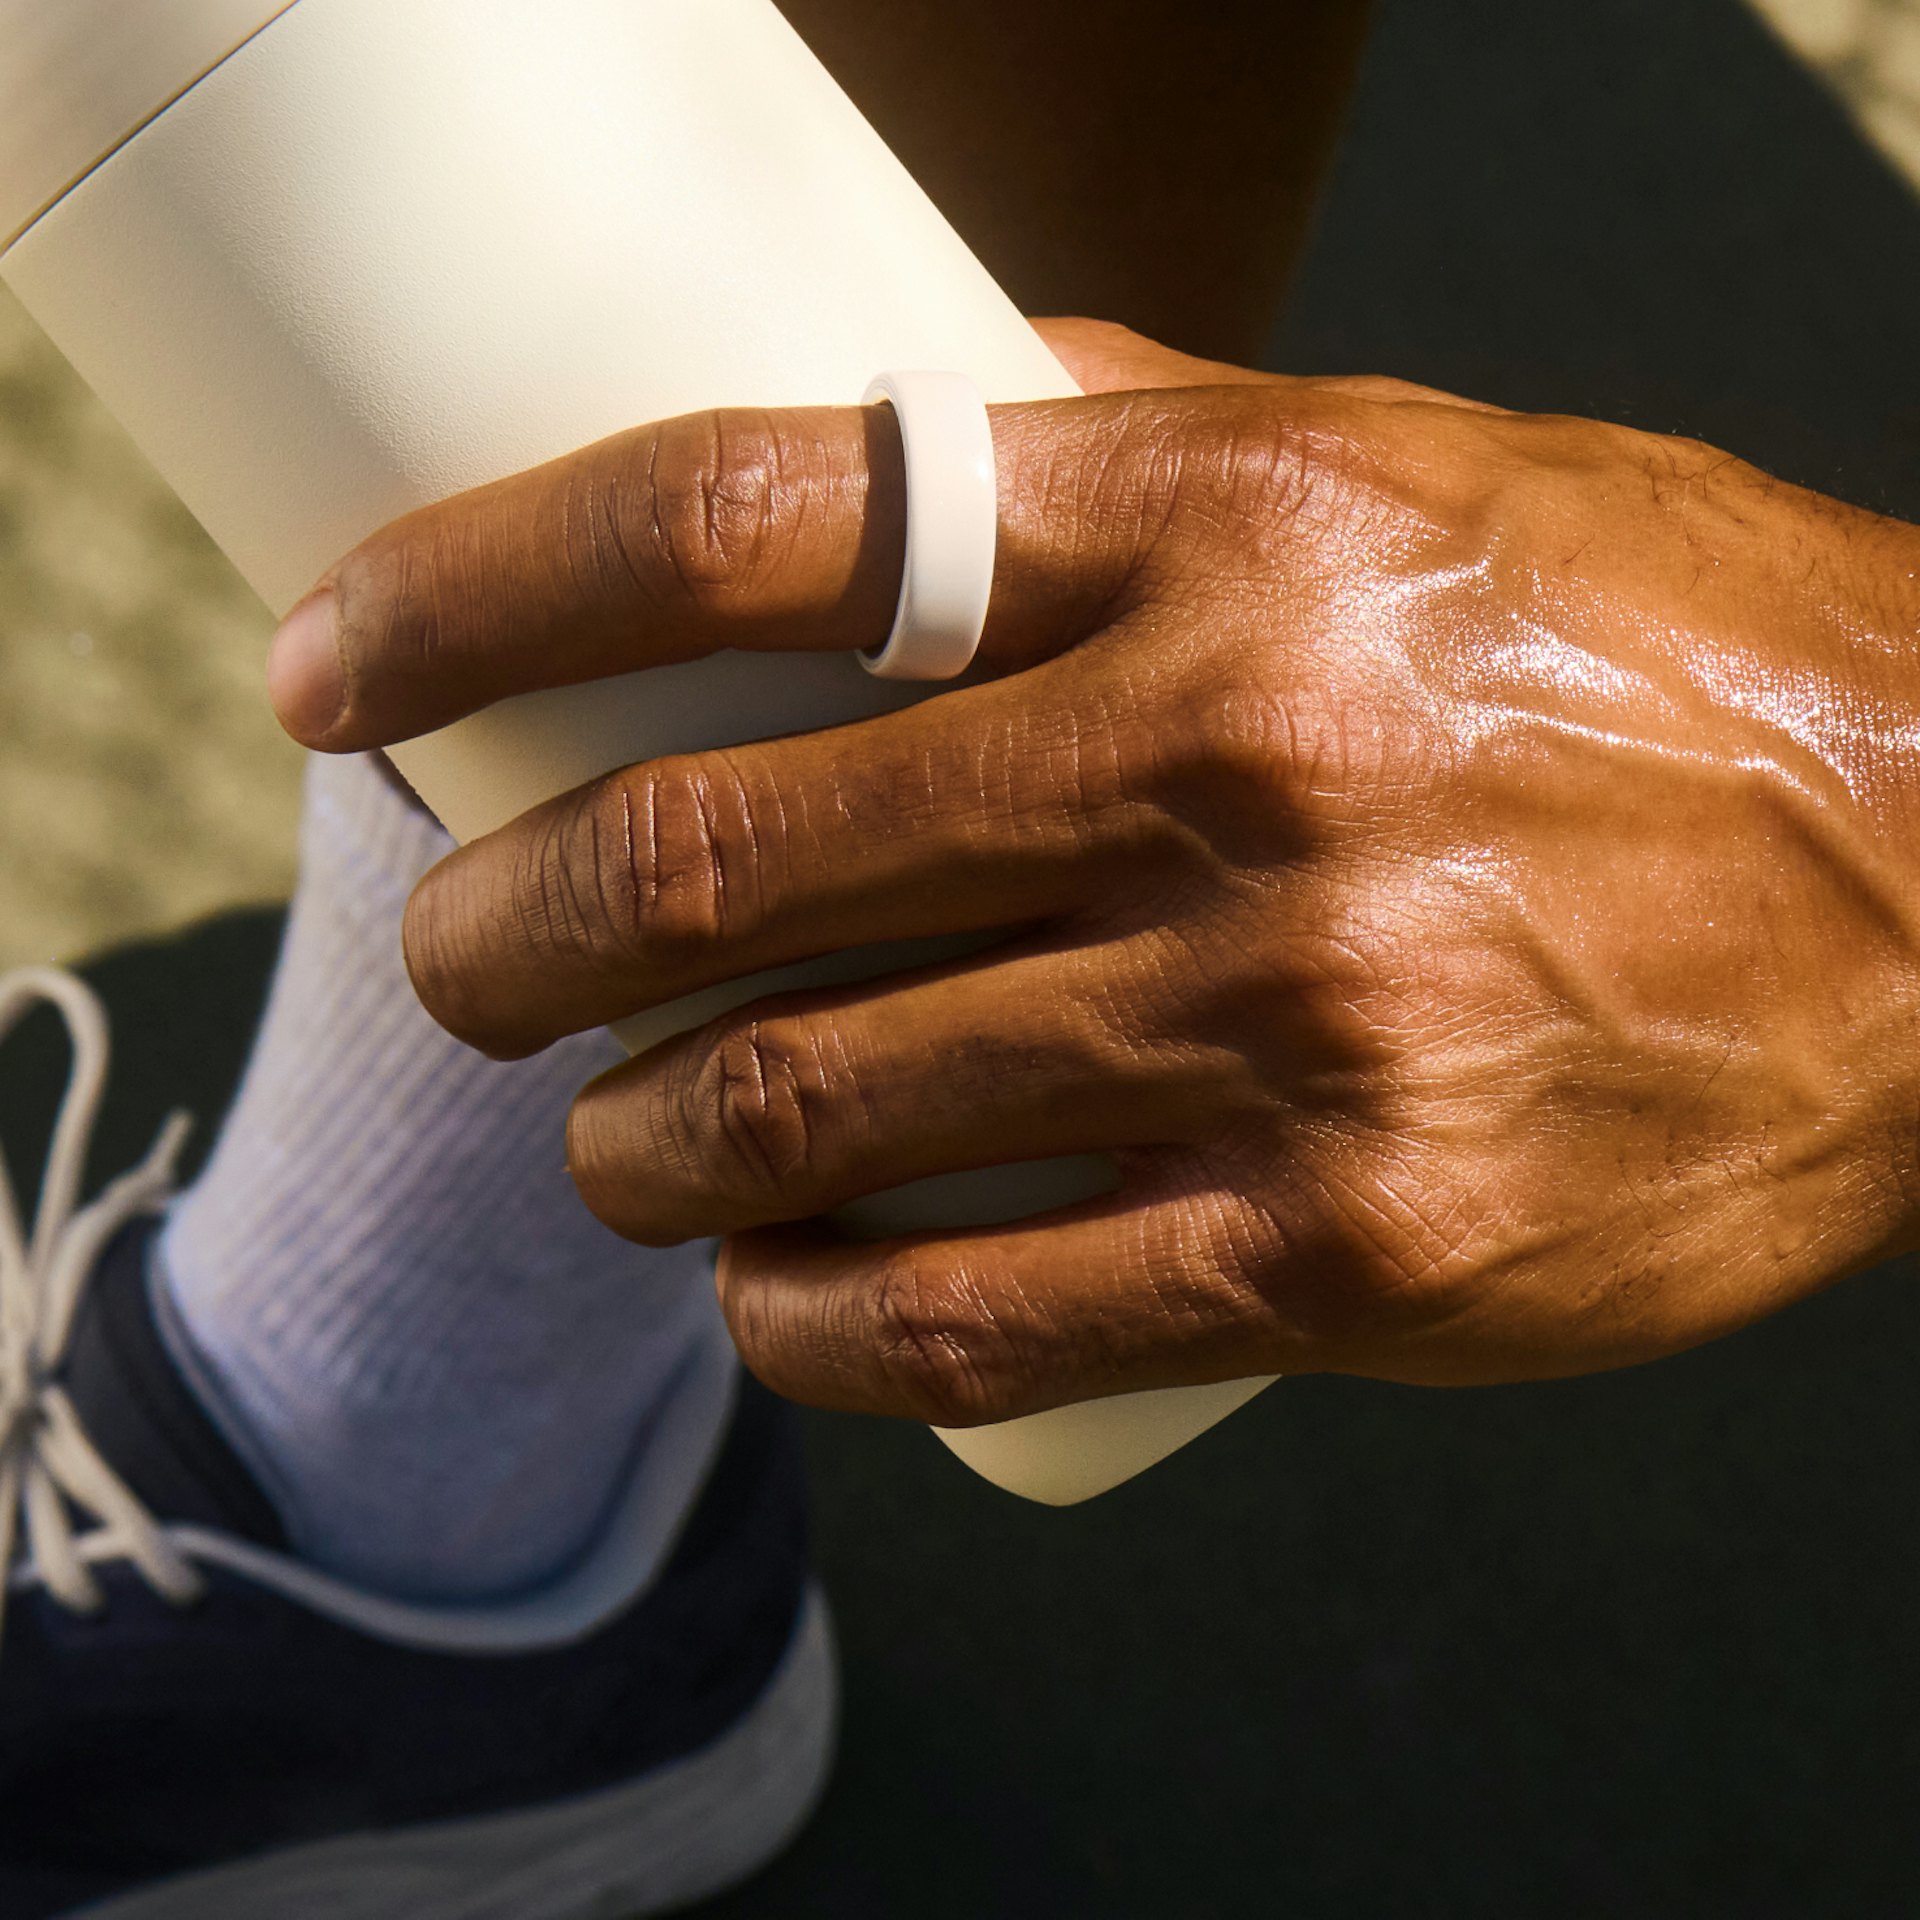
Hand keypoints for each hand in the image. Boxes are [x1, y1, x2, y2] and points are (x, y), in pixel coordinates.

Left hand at [268, 319, 1919, 1424]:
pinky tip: (763, 1299)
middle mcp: (1244, 762)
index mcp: (1234, 527)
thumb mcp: (1406, 471)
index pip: (755, 516)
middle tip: (457, 957)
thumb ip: (1133, 447)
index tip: (342, 667)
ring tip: (597, 1142)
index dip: (486, 586)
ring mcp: (1300, 1026)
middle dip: (511, 927)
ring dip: (629, 1148)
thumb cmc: (1651, 651)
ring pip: (814, 1114)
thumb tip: (897, 408)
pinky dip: (811, 1324)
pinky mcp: (1360, 1252)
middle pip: (727, 856)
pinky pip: (983, 1315)